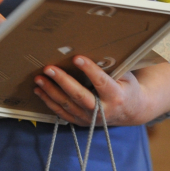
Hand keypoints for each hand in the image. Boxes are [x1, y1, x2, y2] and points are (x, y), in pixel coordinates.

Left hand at [32, 57, 169, 126]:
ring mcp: (90, 119)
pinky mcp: (81, 122)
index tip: (77, 58)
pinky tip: (39, 91)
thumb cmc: (126, 87)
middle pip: (79, 96)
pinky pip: (61, 112)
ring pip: (67, 105)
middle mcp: (103, 111)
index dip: (89, 70)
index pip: (101, 82)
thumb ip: (109, 67)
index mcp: (116, 96)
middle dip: (63, 81)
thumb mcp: (124, 75)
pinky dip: (49, 101)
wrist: (130, 111)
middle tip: (49, 68)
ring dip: (50, 91)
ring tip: (39, 78)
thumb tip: (90, 48)